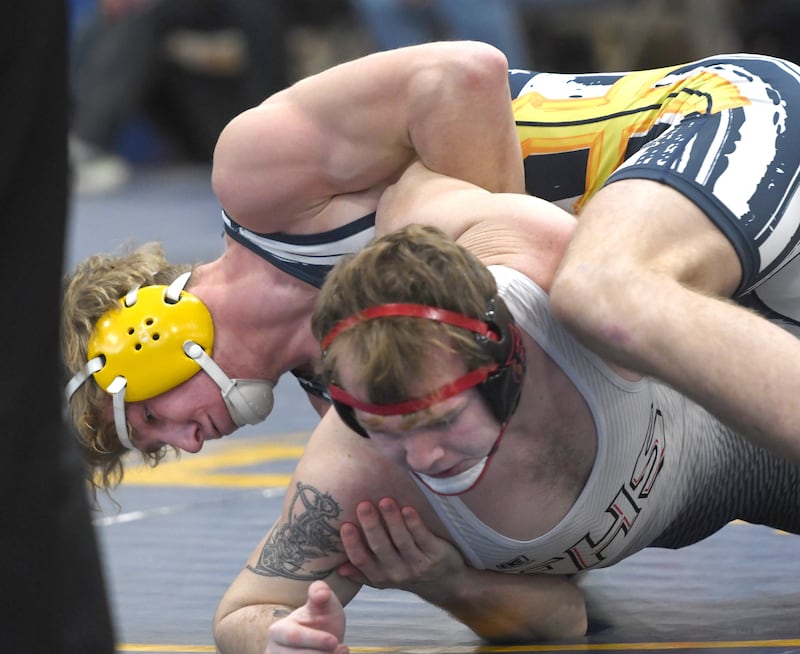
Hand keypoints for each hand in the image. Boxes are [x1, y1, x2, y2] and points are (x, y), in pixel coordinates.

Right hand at [265, 581, 348, 653]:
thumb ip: (321, 594)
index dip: (314, 640)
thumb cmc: (321, 620)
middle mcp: (274, 652)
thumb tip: (321, 592)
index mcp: (278, 631)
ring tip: (341, 653)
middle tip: (343, 649)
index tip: (334, 641)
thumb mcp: (324, 604)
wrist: (322, 641)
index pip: (294, 637)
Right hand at [338, 498, 467, 599]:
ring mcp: (418, 565)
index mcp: (381, 576)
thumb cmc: (409, 572)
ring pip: (403, 541)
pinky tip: (408, 509)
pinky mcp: (437, 556)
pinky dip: (415, 524)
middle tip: (363, 505)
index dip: (353, 544)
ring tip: (385, 501)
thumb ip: (363, 571)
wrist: (447, 584)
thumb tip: (339, 567)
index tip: (345, 525)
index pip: (362, 561)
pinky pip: (424, 538)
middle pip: (382, 549)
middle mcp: (398, 573)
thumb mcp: (385, 578)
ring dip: (393, 521)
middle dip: (372, 526)